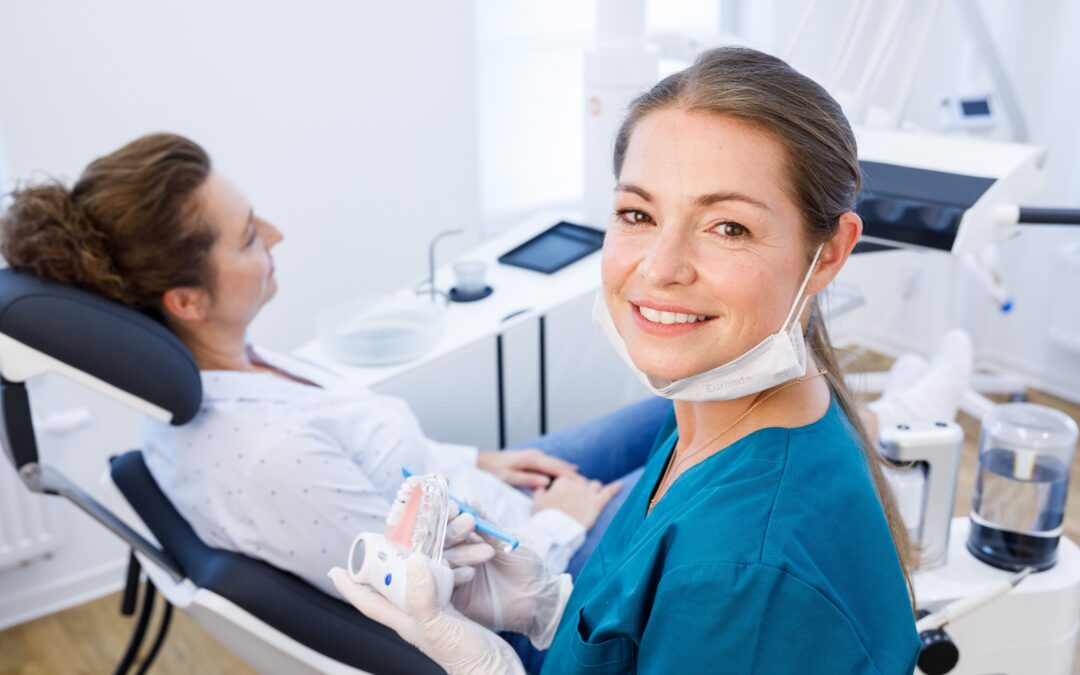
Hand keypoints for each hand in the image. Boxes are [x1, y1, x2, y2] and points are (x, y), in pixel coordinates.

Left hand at [329, 556, 524, 674]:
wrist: (495, 669)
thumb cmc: (465, 657)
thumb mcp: (439, 626)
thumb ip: (423, 598)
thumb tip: (414, 562)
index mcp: (404, 620)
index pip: (368, 601)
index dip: (350, 586)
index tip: (335, 570)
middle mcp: (416, 614)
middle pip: (390, 584)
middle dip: (382, 563)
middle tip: (377, 541)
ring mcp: (435, 611)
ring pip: (417, 578)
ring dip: (417, 558)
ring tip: (415, 541)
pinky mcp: (453, 608)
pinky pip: (442, 579)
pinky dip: (443, 564)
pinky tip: (450, 555)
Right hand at [442, 510, 572, 649]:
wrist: (538, 599)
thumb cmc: (526, 566)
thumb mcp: (506, 541)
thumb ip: (486, 524)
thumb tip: (469, 499)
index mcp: (467, 540)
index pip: (449, 524)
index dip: (449, 515)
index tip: (455, 508)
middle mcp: (457, 556)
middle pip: (441, 542)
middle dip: (452, 531)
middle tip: (468, 525)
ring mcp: (454, 577)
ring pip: (443, 562)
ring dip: (460, 554)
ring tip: (487, 552)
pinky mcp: (455, 599)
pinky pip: (444, 586)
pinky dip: (454, 577)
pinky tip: (470, 573)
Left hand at [477, 448, 578, 488]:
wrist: (481, 461)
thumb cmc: (492, 470)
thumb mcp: (508, 477)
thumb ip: (527, 479)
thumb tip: (546, 482)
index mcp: (532, 459)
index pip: (557, 469)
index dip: (571, 477)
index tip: (584, 486)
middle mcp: (535, 455)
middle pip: (560, 465)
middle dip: (575, 475)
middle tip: (590, 485)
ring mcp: (534, 457)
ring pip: (556, 465)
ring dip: (569, 472)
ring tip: (583, 482)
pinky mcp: (532, 460)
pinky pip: (550, 465)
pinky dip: (561, 470)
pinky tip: (567, 475)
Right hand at [531, 475, 621, 529]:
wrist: (554, 532)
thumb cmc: (544, 518)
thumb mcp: (536, 502)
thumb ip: (540, 491)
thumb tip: (542, 487)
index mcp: (562, 481)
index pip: (568, 479)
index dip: (568, 487)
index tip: (566, 494)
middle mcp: (576, 484)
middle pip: (582, 482)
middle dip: (580, 489)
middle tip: (577, 500)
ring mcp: (588, 493)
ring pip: (595, 485)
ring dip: (594, 489)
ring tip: (593, 496)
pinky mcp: (597, 504)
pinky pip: (609, 492)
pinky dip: (615, 488)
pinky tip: (620, 485)